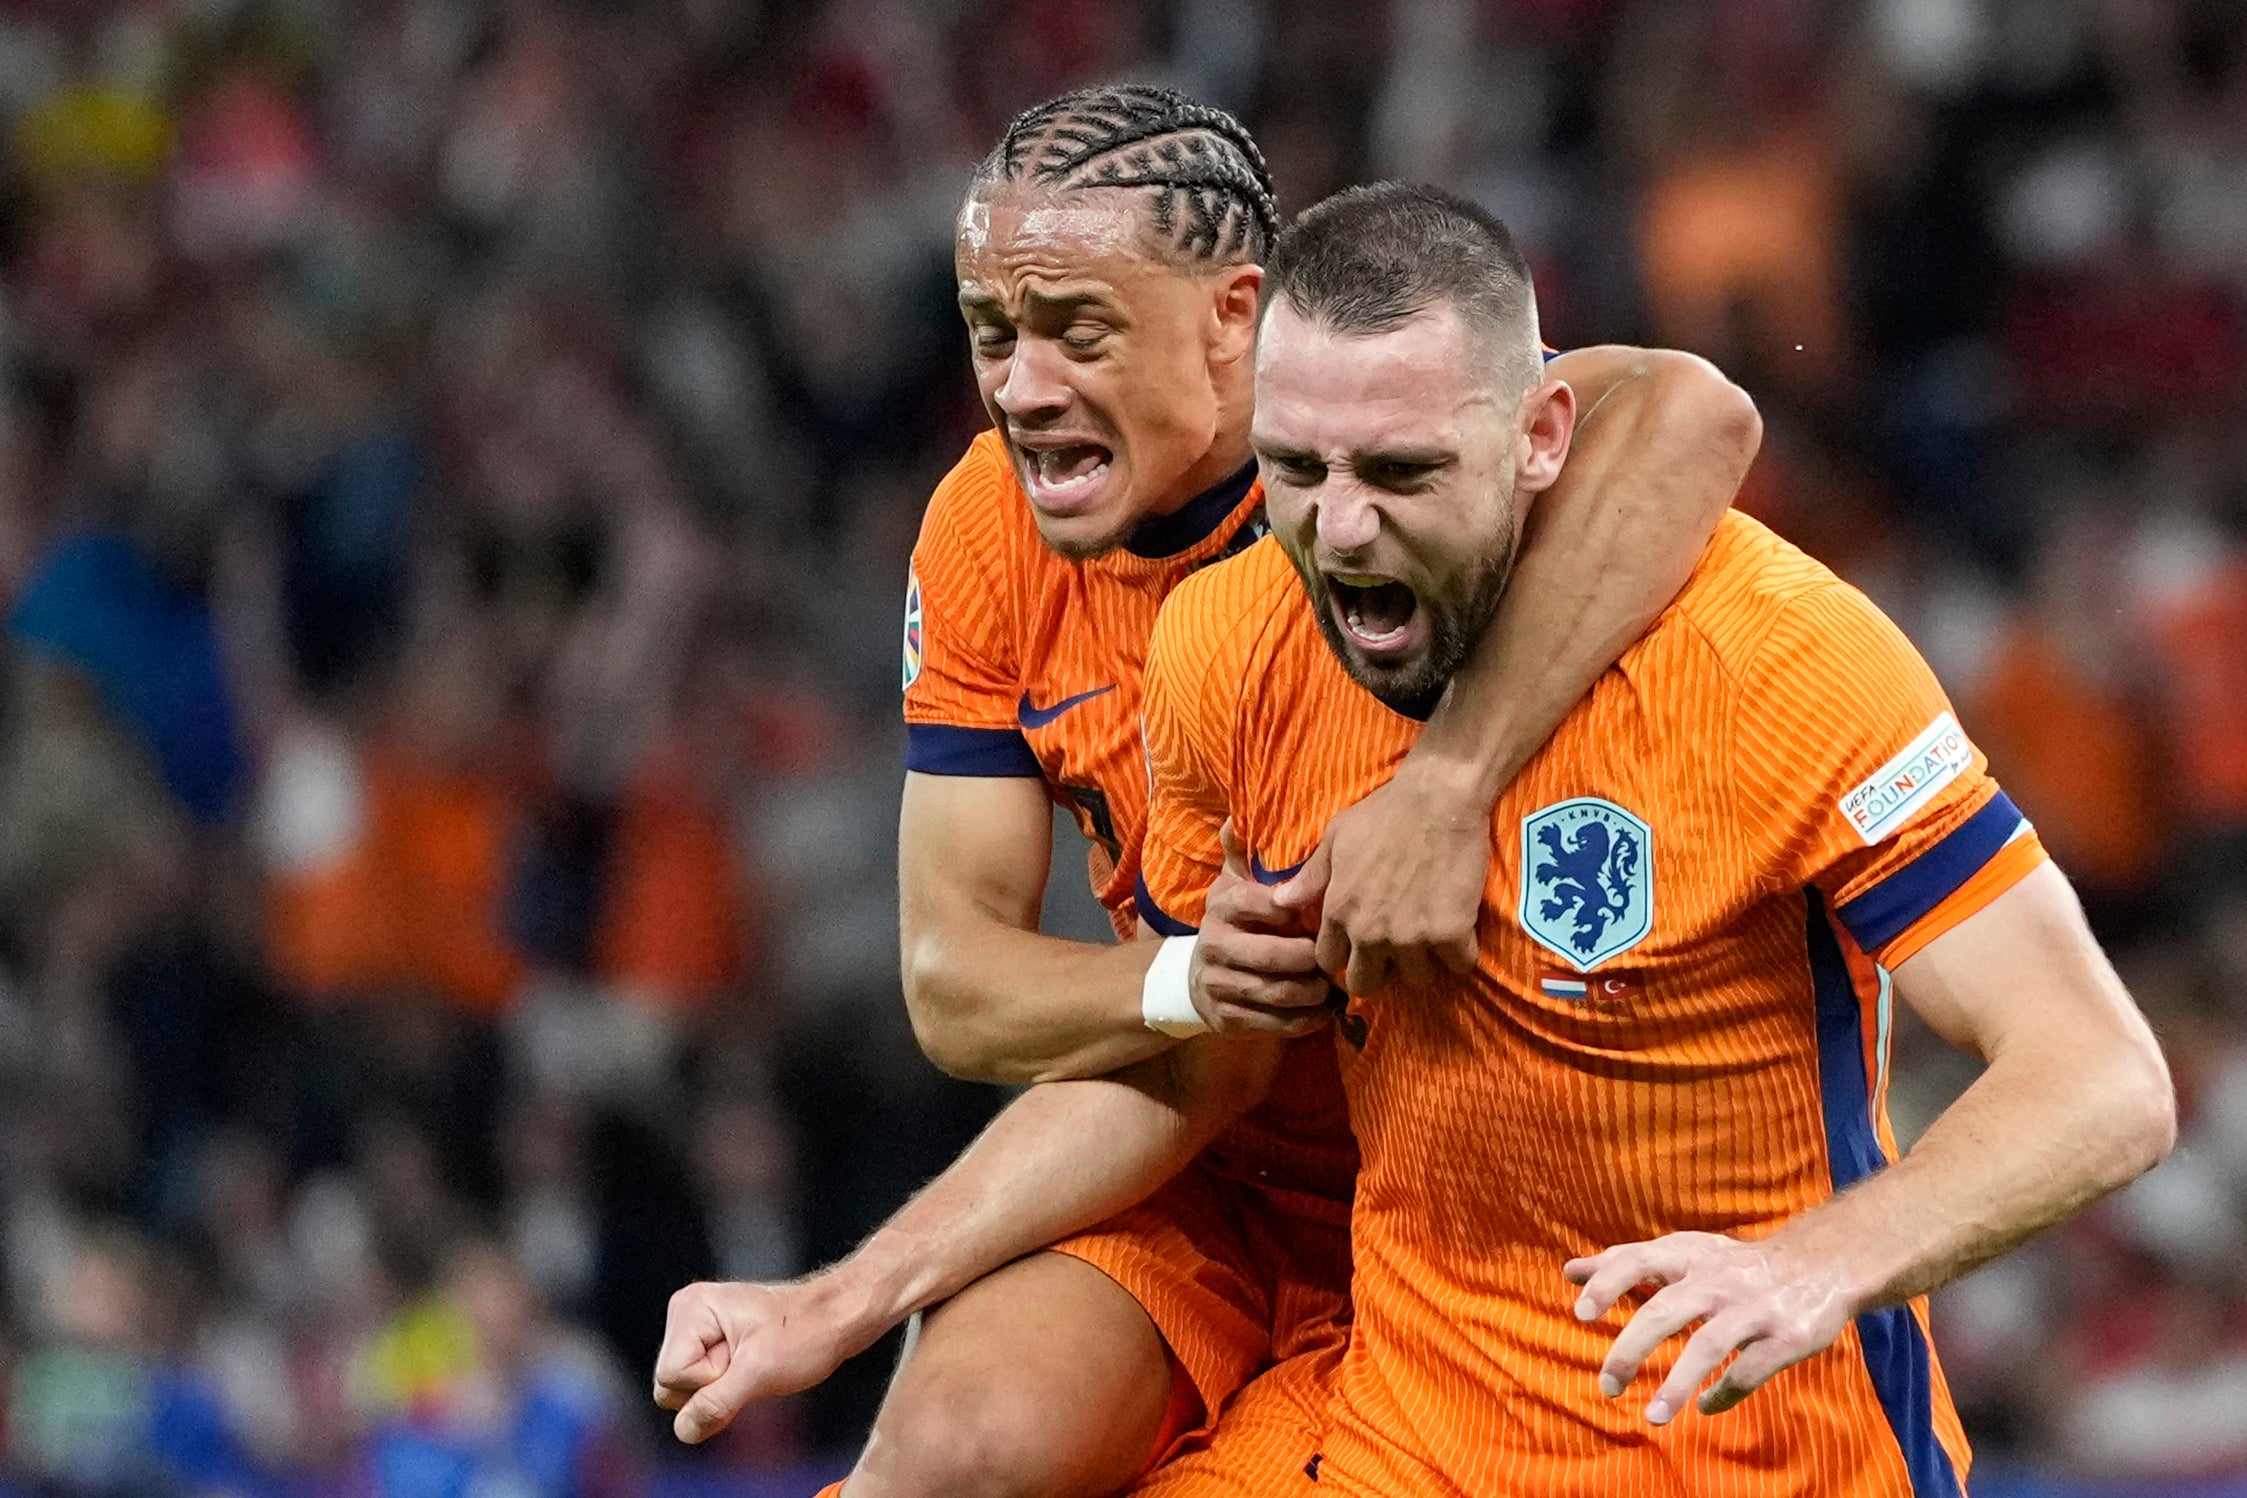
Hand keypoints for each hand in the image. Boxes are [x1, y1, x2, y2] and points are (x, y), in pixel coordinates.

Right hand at [653, 1279, 863, 1442]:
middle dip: (713, 1388)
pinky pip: (702, 1388)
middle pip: (670, 1387)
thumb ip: (715, 1403)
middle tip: (753, 1363)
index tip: (747, 1358)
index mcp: (691, 1308)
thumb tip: (684, 1430)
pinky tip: (752, 1368)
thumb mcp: (759, 1373)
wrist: (837, 1317)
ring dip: (722, 1390)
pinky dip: (727, 1388)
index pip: (670, 1377)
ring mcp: (698, 1330)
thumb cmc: (806, 1333)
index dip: (709, 1381)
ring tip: (755, 1363)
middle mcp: (688, 1314)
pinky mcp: (711, 1345)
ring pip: (685, 1392)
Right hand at [1189, 823, 1332, 1036]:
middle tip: (1336, 957)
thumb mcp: (1232, 887)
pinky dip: (1306, 1020)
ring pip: (1275, 992)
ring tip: (1337, 986)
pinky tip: (1326, 1011)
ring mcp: (1219, 984)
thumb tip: (1235, 819)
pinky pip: (1274, 1023)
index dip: (1287, 909)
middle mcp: (1214, 945)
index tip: (1314, 914)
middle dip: (1308, 959)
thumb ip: (1240, 856)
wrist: (1198, 980)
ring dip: (1313, 992)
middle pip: (1269, 956)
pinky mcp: (1228, 1018)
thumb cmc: (1234, 925)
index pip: (1254, 903)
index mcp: (1221, 908)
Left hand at [1275, 760, 1487, 995]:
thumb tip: (1279, 902)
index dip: (1344, 956)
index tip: (1359, 947)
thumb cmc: (1384, 813)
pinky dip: (1462, 953)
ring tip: (1430, 938)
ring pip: (1416, 980)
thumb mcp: (1335, 839)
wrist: (1438, 799)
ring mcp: (1411, 937)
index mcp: (1339, 911)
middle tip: (1396, 952)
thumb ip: (1310, 878)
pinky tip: (1460, 931)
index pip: (1329, 962)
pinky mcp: (1450, 934)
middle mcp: (1370, 932)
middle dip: (1379, 973)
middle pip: (1366, 985)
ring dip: (1424, 963)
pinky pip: (1459, 966)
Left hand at [1563, 1231, 1854, 1425]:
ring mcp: (1753, 1308)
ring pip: (1708, 1346)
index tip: (1581, 1314)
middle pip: (1665, 1311)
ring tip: (1652, 1417)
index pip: (1638, 1261)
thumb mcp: (1683, 1254)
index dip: (1608, 1284)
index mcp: (1688, 1255)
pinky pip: (1749, 1371)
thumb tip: (1570, 1271)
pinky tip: (1704, 1407)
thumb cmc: (1735, 1265)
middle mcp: (1717, 1278)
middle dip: (1632, 1349)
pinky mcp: (1786, 1337)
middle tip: (1606, 1384)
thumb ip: (1627, 1264)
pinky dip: (1724, 1393)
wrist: (1823, 1262)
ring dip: (1677, 1384)